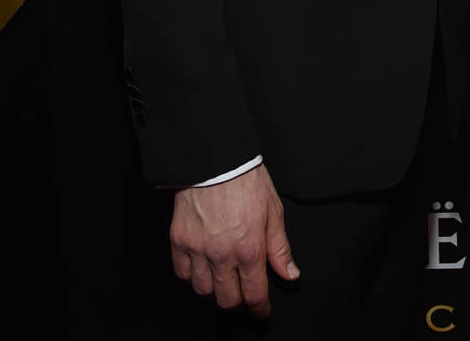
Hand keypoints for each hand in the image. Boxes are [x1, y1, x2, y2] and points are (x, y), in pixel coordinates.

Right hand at [170, 163, 298, 315]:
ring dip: (214, 289)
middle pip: (227, 299)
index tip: (262, 312)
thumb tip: (290, 274)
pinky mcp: (179, 240)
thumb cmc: (247, 179)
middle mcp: (222, 255)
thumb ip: (279, 248)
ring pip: (203, 290)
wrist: (216, 157)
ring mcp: (198, 249)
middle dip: (238, 301)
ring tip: (221, 278)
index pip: (254, 294)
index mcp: (250, 249)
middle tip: (242, 291)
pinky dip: (192, 275)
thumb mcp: (273, 210)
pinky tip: (201, 266)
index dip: (260, 309)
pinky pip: (182, 273)